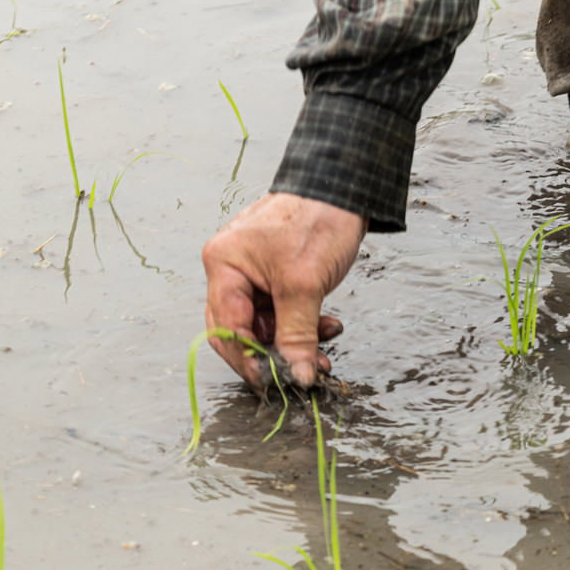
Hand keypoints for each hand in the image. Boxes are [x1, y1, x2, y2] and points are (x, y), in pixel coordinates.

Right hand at [202, 192, 366, 390]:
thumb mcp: (306, 284)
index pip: (225, 327)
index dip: (247, 360)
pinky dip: (304, 323)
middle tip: (303, 371)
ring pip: (267, 323)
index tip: (272, 383)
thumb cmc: (317, 219)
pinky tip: (328, 325)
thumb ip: (297, 334)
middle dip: (273, 352)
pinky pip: (283, 310)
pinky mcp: (277, 274)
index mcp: (224, 265)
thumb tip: (297, 374)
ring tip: (325, 346)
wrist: (345, 186)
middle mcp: (231, 269)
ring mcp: (254, 272)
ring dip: (295, 339)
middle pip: (241, 329)